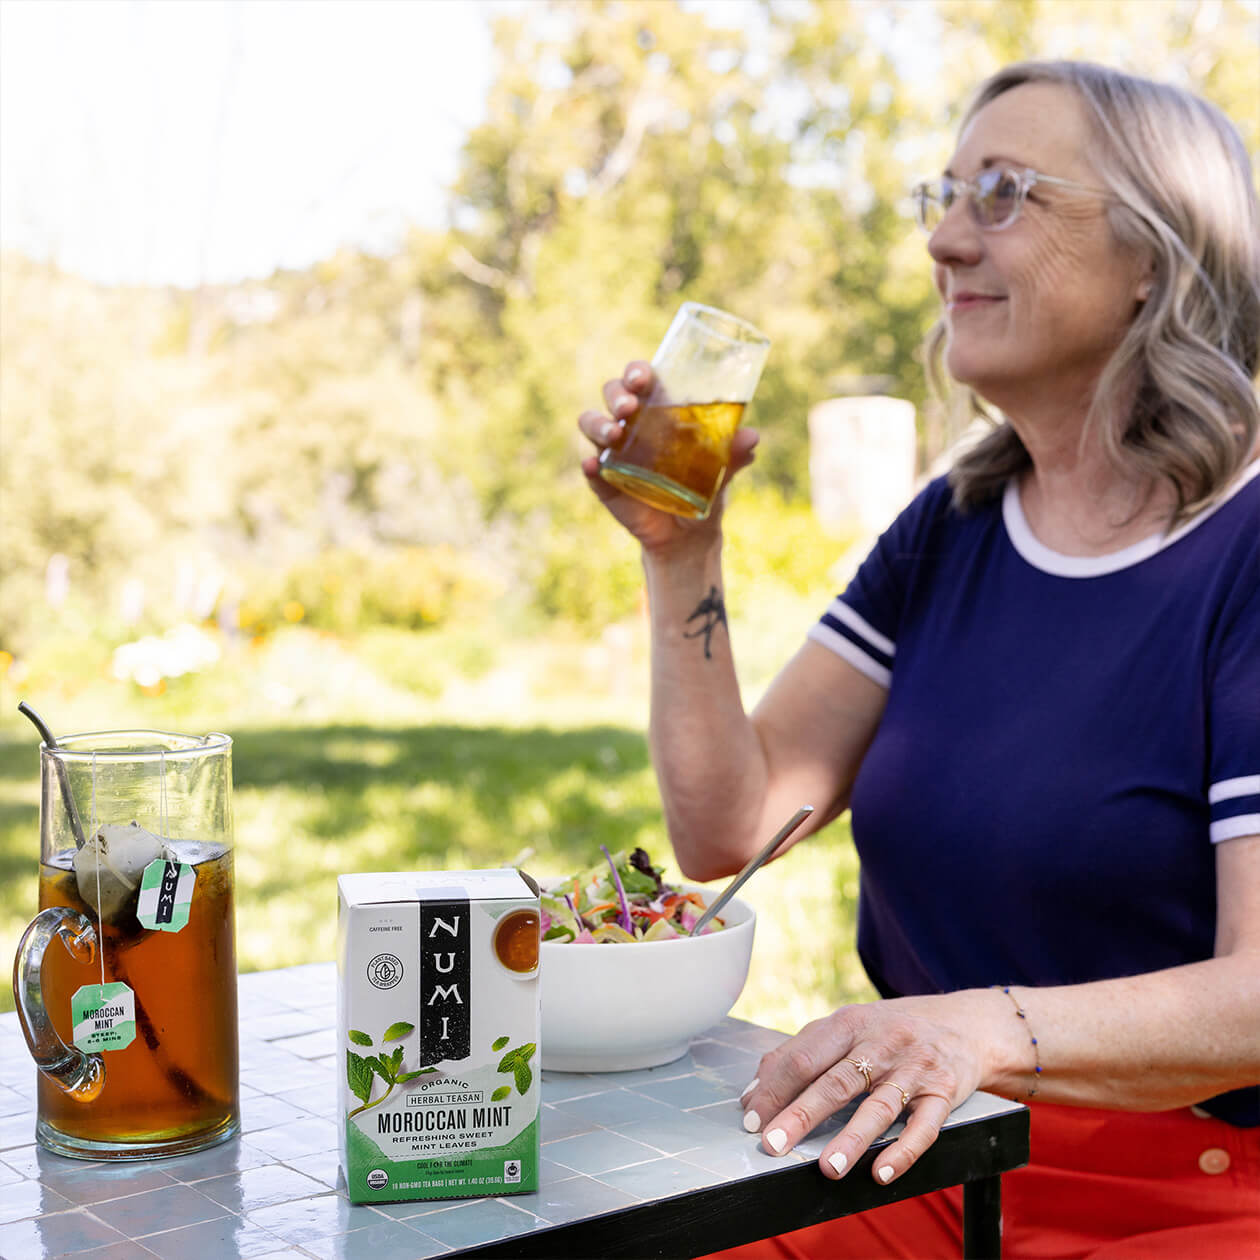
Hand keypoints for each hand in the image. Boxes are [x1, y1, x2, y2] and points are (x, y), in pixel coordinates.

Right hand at [577, 360, 758, 553]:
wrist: (688, 536)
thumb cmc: (702, 489)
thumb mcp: (720, 473)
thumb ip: (732, 456)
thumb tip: (751, 437)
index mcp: (657, 410)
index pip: (640, 379)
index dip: (636, 372)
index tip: (644, 377)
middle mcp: (630, 425)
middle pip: (612, 394)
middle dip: (617, 394)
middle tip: (630, 407)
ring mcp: (612, 452)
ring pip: (591, 424)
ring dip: (598, 424)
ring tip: (614, 435)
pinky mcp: (604, 482)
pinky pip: (590, 470)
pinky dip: (589, 466)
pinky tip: (594, 465)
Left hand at [739, 993, 997, 1185]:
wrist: (966, 1024)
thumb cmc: (890, 1031)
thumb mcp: (847, 1027)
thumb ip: (800, 1054)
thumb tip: (752, 1094)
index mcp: (848, 1023)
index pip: (803, 1056)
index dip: (774, 1088)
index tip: (751, 1119)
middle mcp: (880, 1042)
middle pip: (835, 1080)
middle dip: (801, 1115)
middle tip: (773, 1145)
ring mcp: (913, 1067)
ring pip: (879, 1106)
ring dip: (851, 1139)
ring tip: (827, 1169)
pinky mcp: (944, 1092)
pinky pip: (924, 1126)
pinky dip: (903, 1151)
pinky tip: (881, 1173)